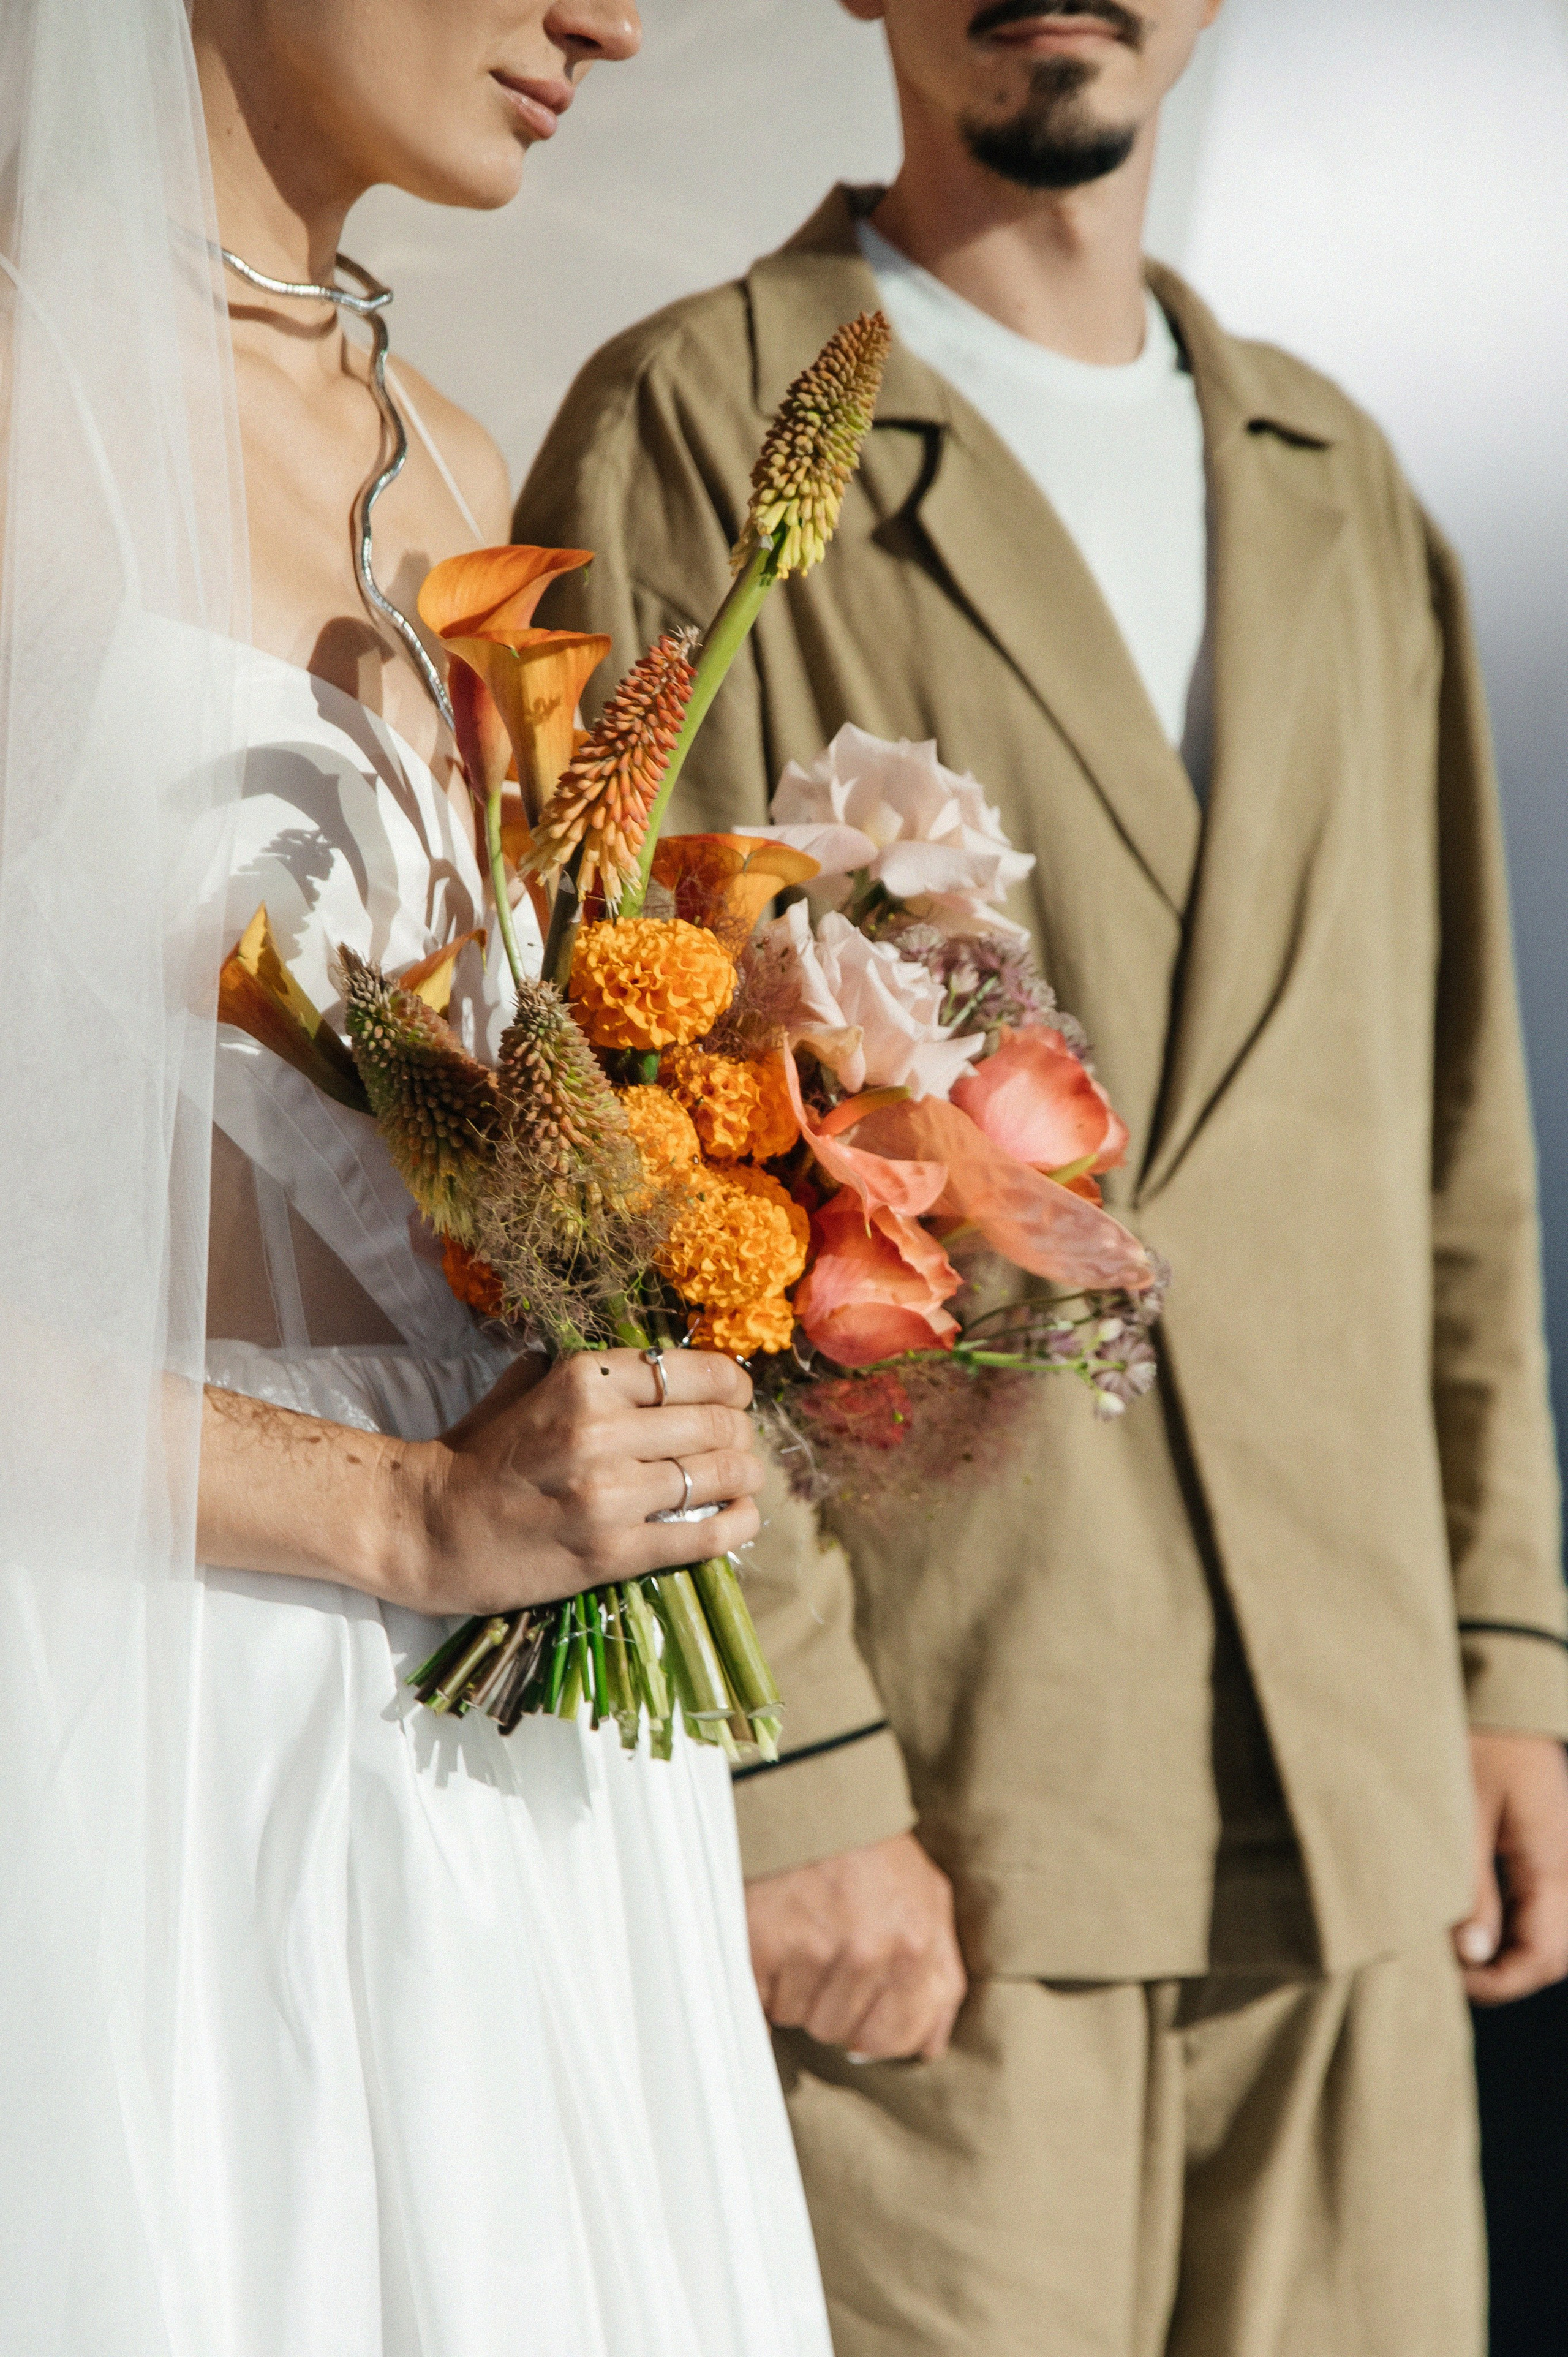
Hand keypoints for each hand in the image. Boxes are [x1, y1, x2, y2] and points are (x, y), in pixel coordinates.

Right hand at [404, 1346, 763, 1613]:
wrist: (427, 1529)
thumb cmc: (476, 1456)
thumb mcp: (523, 1388)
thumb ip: (579, 1370)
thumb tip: (644, 1361)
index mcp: (583, 1381)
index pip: (694, 1372)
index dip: (732, 1384)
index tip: (735, 1396)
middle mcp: (602, 1431)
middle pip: (718, 1423)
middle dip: (741, 1432)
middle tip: (738, 1443)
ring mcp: (610, 1495)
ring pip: (721, 1475)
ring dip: (746, 1476)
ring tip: (743, 1479)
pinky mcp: (613, 1553)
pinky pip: (705, 1535)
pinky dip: (738, 1524)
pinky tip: (742, 1516)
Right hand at [746, 1830, 967, 2061]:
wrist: (812, 1788)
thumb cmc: (871, 1848)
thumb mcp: (928, 1899)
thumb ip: (940, 1977)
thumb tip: (929, 2047)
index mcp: (916, 1946)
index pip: (898, 2040)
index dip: (876, 2027)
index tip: (863, 2000)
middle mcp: (868, 1952)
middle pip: (840, 2031)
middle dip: (832, 2002)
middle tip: (826, 1951)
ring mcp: (813, 1949)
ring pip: (796, 2016)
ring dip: (794, 1989)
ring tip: (800, 1935)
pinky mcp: (762, 1943)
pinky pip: (757, 2000)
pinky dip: (758, 1979)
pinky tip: (772, 1940)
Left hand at [1454, 1730, 1567, 2002]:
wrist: (1500, 1684)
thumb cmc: (1475, 1738)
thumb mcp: (1460, 1813)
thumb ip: (1468, 1887)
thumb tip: (1474, 1954)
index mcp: (1550, 1858)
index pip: (1543, 1954)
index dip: (1500, 1982)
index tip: (1451, 1982)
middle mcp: (1565, 1860)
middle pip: (1554, 1949)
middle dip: (1506, 1972)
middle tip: (1448, 1970)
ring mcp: (1558, 1850)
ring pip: (1549, 1926)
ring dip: (1508, 1947)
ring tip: (1453, 1946)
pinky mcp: (1543, 1837)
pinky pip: (1540, 1898)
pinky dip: (1511, 1919)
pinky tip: (1470, 1915)